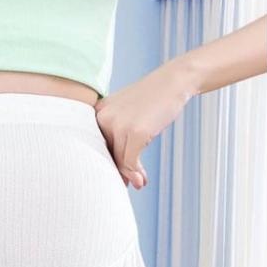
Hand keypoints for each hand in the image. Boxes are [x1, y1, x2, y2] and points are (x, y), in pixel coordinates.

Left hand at [94, 58, 196, 189]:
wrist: (173, 81)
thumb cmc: (149, 100)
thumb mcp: (125, 115)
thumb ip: (117, 140)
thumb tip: (120, 173)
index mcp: (96, 112)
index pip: (93, 146)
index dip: (102, 164)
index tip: (113, 177)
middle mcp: (102, 117)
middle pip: (103, 155)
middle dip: (116, 172)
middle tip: (125, 185)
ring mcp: (118, 125)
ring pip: (118, 161)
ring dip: (129, 175)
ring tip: (139, 183)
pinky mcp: (135, 132)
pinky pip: (130, 162)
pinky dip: (136, 173)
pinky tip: (142, 179)